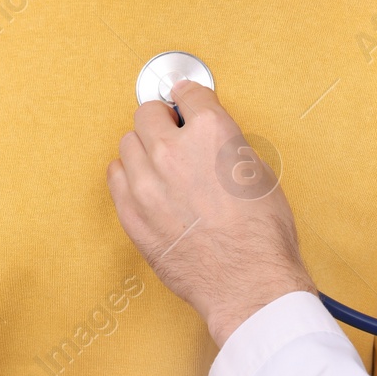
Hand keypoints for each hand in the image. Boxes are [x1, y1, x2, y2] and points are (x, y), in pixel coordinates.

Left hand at [107, 80, 315, 345]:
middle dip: (164, 120)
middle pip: (148, 113)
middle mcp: (172, 151)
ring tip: (163, 164)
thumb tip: (209, 137)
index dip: (191, 98)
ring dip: (145, 148)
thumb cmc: (261, 234)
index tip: (188, 103)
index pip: (187, 92)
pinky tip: (148, 184)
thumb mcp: (257, 171)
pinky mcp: (131, 213)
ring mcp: (146, 183)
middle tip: (175, 132)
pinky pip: (115, 176)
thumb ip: (225, 144)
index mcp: (211, 132)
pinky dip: (130, 175)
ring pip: (128, 143)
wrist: (247, 283)